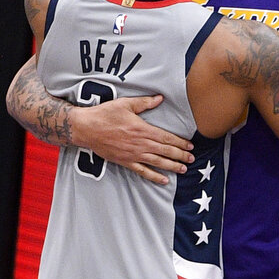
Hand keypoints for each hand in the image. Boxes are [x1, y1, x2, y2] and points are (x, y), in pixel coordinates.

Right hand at [73, 95, 193, 184]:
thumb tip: (160, 98)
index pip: (166, 138)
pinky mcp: (125, 162)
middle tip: (192, 159)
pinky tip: (164, 180)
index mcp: (142, 129)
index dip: (180, 143)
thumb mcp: (125, 104)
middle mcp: (140, 144)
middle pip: (165, 151)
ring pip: (157, 162)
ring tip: (184, 169)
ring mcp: (133, 155)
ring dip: (172, 166)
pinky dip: (154, 177)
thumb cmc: (105, 114)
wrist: (87, 128)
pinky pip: (143, 171)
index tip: (190, 146)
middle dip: (180, 156)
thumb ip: (145, 103)